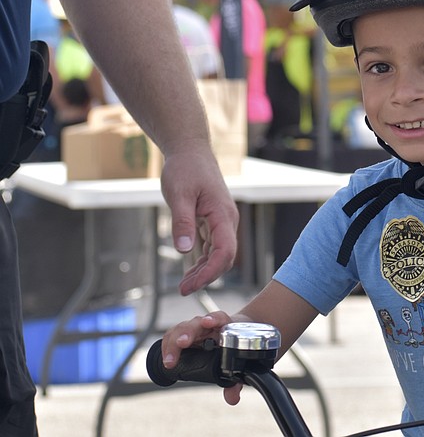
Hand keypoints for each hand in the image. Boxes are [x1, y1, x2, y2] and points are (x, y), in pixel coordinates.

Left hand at [159, 146, 238, 294]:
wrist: (190, 150)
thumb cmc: (185, 168)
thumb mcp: (179, 195)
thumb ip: (183, 223)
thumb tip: (184, 251)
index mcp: (222, 215)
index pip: (224, 252)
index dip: (209, 272)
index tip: (190, 286)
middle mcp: (227, 220)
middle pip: (224, 257)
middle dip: (206, 276)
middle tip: (183, 290)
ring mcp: (221, 221)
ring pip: (218, 253)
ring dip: (204, 271)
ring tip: (184, 285)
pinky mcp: (213, 220)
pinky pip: (212, 245)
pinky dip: (202, 260)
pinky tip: (190, 270)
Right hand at [160, 311, 244, 404]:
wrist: (234, 334)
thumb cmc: (235, 346)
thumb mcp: (238, 362)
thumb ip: (236, 381)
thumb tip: (232, 398)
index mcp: (224, 326)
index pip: (219, 318)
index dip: (214, 319)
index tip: (208, 323)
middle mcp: (207, 325)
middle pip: (195, 323)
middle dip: (187, 333)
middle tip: (183, 343)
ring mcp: (194, 330)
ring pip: (181, 329)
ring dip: (173, 343)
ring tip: (170, 359)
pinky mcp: (183, 336)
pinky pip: (172, 337)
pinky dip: (167, 347)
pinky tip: (166, 358)